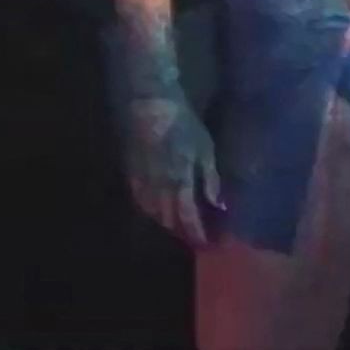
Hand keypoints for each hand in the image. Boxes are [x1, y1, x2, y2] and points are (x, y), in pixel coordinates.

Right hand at [125, 96, 223, 248]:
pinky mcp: (131, 174)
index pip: (188, 217)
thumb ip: (210, 178)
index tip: (207, 243)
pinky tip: (157, 213)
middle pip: (169, 220)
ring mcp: (143, 182)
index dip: (197, 233)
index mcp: (180, 180)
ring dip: (166, 225)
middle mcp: (159, 187)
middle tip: (195, 238)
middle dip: (182, 233)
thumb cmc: (183, 124)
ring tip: (179, 229)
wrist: (151, 106)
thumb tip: (218, 205)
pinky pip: (140, 201)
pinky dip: (150, 212)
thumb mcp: (204, 148)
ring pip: (153, 214)